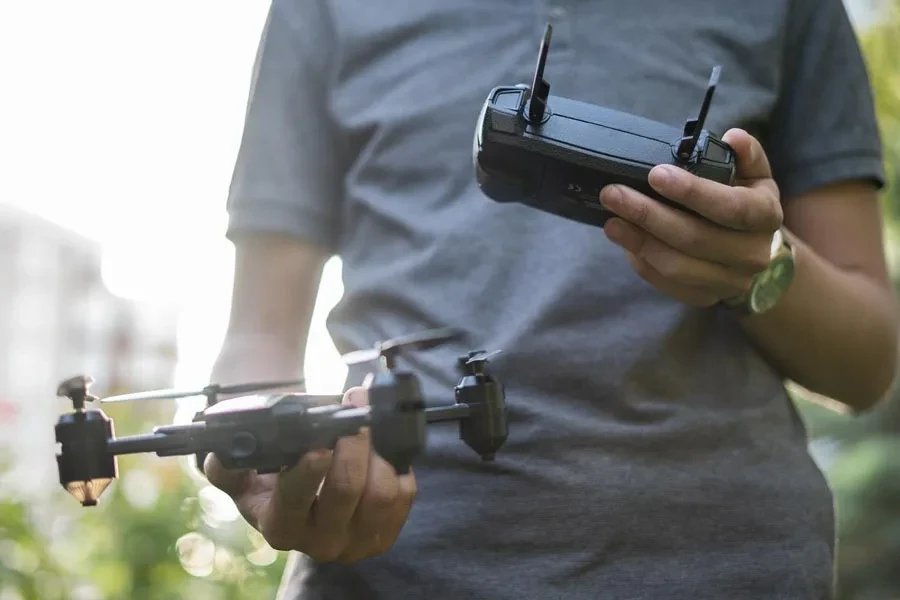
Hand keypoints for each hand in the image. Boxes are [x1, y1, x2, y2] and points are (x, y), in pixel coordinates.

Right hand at [204, 387, 416, 562]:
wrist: (304, 486)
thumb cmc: (272, 474)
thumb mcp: (243, 474)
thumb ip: (227, 466)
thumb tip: (221, 454)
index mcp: (279, 526)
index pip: (295, 501)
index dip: (309, 472)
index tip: (319, 444)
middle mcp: (319, 542)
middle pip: (347, 489)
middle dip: (352, 441)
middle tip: (352, 405)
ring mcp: (357, 541)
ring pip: (382, 492)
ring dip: (377, 448)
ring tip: (366, 420)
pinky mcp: (386, 532)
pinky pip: (404, 494)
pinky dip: (396, 462)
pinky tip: (380, 445)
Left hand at [599, 128, 781, 306]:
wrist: (752, 251)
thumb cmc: (745, 202)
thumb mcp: (753, 174)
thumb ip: (745, 154)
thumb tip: (734, 137)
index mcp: (766, 217)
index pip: (731, 207)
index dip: (693, 192)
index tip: (655, 174)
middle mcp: (752, 254)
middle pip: (695, 238)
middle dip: (649, 214)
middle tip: (613, 193)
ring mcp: (729, 282)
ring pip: (676, 266)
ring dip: (638, 241)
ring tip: (611, 220)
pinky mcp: (705, 298)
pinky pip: (666, 284)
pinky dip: (642, 262)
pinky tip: (625, 241)